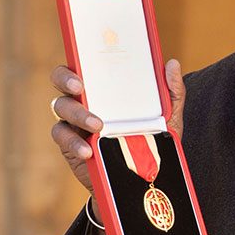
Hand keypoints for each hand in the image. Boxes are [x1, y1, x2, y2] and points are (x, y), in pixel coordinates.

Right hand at [49, 58, 186, 199]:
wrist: (141, 178)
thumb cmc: (151, 139)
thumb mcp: (167, 116)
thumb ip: (171, 91)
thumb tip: (173, 64)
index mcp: (105, 87)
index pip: (84, 64)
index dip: (80, 57)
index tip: (85, 60)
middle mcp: (86, 99)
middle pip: (61, 80)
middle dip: (66, 79)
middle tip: (80, 87)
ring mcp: (75, 121)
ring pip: (61, 107)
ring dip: (77, 114)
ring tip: (98, 126)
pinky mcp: (70, 144)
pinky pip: (62, 136)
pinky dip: (73, 142)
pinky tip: (88, 150)